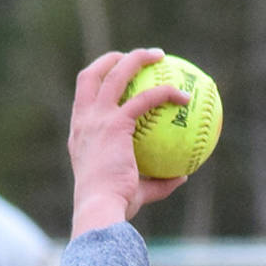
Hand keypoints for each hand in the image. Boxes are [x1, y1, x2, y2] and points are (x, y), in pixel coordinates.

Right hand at [67, 48, 191, 236]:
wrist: (100, 209)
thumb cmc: (113, 207)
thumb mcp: (134, 194)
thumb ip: (156, 184)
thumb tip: (181, 176)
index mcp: (80, 137)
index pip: (83, 100)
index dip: (98, 83)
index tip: (117, 77)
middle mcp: (84, 123)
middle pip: (91, 76)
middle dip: (112, 59)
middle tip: (135, 57)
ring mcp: (97, 120)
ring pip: (116, 74)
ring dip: (137, 59)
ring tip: (160, 55)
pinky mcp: (115, 123)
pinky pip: (146, 99)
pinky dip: (166, 92)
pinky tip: (185, 96)